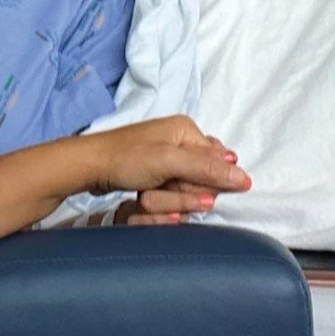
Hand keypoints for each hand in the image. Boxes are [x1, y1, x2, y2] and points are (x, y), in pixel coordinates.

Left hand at [89, 116, 250, 222]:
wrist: (89, 168)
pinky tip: (142, 201)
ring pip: (183, 195)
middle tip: (153, 191)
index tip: (178, 187)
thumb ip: (208, 169)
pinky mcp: (155, 176)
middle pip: (199, 183)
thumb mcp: (170, 161)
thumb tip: (245, 178)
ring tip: (143, 196)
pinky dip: (157, 204)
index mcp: (187, 130)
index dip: (201, 185)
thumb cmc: (127, 159)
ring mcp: (167, 160)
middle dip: (179, 196)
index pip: (217, 167)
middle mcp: (180, 142)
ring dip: (165, 203)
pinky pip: (169, 198)